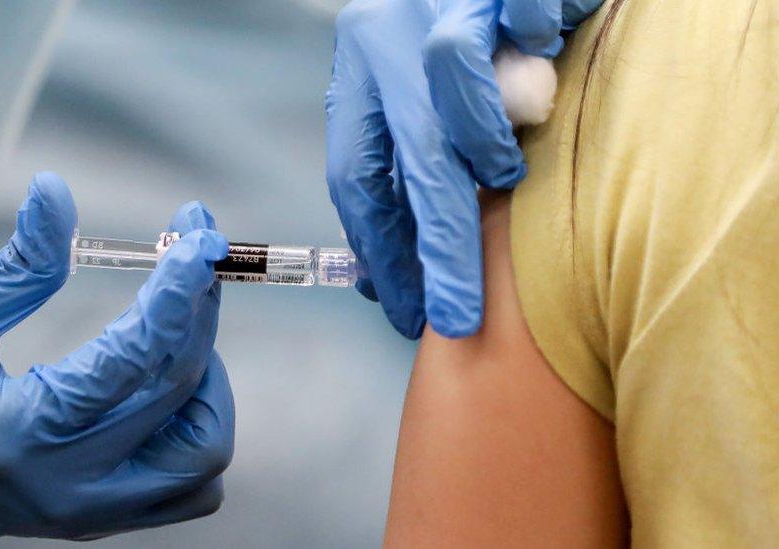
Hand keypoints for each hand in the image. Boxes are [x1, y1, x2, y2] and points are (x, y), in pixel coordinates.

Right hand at [0, 173, 234, 544]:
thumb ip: (18, 265)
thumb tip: (57, 190)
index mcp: (16, 433)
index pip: (129, 361)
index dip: (174, 293)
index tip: (197, 238)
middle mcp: (67, 486)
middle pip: (180, 397)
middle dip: (200, 314)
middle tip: (194, 256)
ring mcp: (89, 512)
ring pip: (202, 458)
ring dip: (209, 379)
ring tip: (177, 325)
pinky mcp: (101, 518)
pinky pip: (190, 487)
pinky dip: (198, 426)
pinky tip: (170, 380)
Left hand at [326, 0, 600, 337]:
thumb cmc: (475, 50)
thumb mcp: (422, 107)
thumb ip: (413, 171)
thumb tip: (396, 267)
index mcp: (361, 72)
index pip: (356, 176)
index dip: (381, 251)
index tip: (406, 308)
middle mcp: (389, 34)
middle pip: (406, 152)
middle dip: (436, 249)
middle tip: (458, 315)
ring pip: (451, 78)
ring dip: (485, 144)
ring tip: (508, 172)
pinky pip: (521, 16)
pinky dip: (534, 46)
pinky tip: (542, 59)